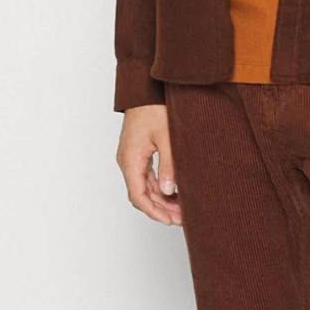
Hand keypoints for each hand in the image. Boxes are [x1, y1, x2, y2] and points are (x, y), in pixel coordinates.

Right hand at [117, 104, 181, 225]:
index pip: (138, 196)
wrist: (145, 89)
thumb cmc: (154, 108)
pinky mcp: (138, 153)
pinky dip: (160, 187)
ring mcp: (132, 158)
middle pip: (142, 194)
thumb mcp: (167, 138)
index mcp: (130, 159)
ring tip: (182, 208)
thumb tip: (168, 191)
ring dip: (162, 199)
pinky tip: (175, 192)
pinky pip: (147, 177)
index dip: (154, 212)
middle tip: (182, 218)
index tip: (170, 221)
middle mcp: (127, 161)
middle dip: (161, 209)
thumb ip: (169, 166)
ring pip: (145, 187)